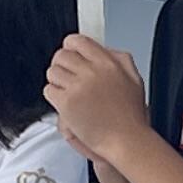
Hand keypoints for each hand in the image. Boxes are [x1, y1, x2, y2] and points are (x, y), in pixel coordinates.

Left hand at [43, 31, 150, 163]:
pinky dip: (54, 96)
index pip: (78, 41)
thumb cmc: (131, 117)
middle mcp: (92, 72)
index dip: (71, 46)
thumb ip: (119, 60)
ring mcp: (77, 87)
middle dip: (62, 64)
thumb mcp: (134, 79)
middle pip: (61, 55)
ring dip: (57, 81)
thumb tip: (104, 49)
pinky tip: (65, 103)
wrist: (126, 141)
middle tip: (67, 75)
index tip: (71, 52)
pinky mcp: (67, 103)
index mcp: (108, 63)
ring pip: (52, 72)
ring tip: (68, 91)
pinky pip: (49, 90)